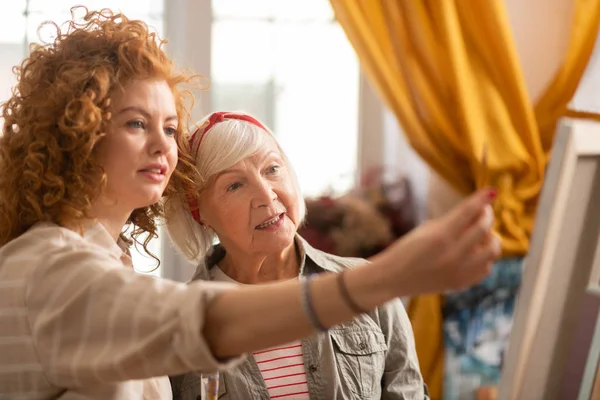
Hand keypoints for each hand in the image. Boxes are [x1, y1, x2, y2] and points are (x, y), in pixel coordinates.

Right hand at [376, 188, 500, 296]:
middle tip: (482, 211)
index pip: (468, 211)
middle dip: (486, 215)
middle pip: (484, 229)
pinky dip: (484, 257)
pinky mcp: (462, 283)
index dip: (481, 199)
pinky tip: (473, 253)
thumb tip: (479, 209)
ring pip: (493, 250)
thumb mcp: (427, 229)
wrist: (393, 278)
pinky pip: (487, 267)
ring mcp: (459, 272)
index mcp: (439, 236)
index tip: (492, 191)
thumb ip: (453, 219)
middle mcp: (452, 255)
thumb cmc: (408, 248)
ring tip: (479, 235)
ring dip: (490, 238)